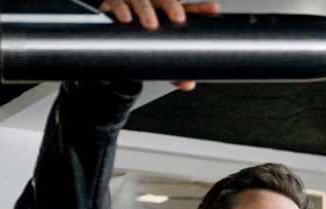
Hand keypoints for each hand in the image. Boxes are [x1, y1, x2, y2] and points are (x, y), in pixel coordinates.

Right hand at [97, 0, 220, 90]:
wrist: (112, 40)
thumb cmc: (139, 41)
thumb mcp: (157, 54)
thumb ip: (173, 68)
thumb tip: (188, 84)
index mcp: (167, 13)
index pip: (187, 8)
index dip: (200, 8)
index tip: (213, 9)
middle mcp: (151, 4)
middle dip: (172, 6)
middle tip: (178, 18)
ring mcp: (133, 2)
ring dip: (146, 9)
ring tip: (151, 23)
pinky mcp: (112, 4)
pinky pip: (115, 3)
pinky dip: (120, 9)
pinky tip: (125, 19)